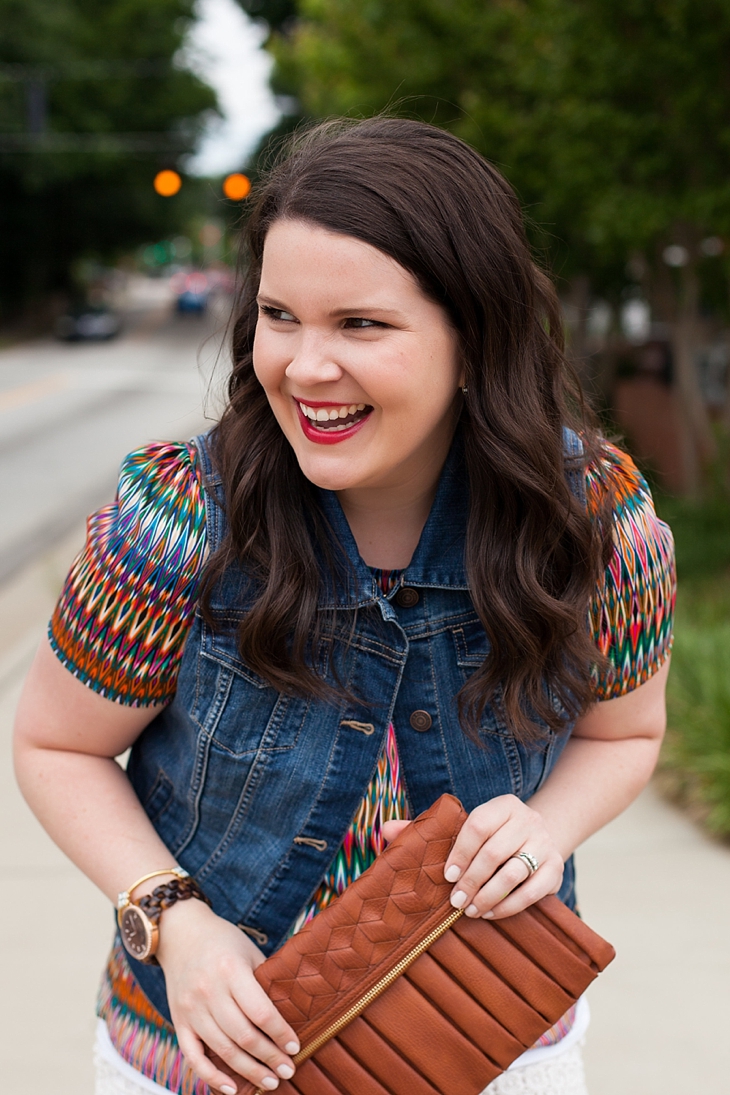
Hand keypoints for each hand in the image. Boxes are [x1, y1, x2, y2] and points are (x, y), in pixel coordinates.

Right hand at [156, 899, 299, 1092]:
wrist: (180, 933)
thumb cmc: (223, 942)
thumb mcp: (249, 951)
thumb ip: (265, 980)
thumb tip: (293, 1012)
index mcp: (230, 970)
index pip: (260, 1012)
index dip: (280, 1033)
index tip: (295, 1047)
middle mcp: (208, 991)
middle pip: (243, 1035)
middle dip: (269, 1058)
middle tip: (288, 1070)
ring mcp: (190, 1009)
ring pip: (223, 1049)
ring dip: (249, 1071)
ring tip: (270, 1082)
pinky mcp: (178, 1021)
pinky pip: (194, 1057)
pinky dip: (212, 1077)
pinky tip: (232, 1088)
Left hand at [382, 795, 562, 919]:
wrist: (539, 838)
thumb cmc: (490, 837)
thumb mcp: (464, 827)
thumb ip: (426, 829)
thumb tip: (386, 830)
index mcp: (503, 805)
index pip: (478, 824)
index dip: (459, 852)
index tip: (446, 876)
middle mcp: (527, 819)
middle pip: (495, 851)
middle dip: (471, 880)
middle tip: (455, 902)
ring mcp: (545, 844)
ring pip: (514, 872)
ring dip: (488, 896)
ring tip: (470, 911)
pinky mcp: (556, 869)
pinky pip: (533, 891)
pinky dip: (510, 906)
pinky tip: (491, 913)